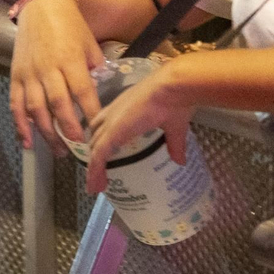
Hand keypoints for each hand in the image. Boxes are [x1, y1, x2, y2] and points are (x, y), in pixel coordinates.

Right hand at [9, 0, 105, 154]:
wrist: (41, 8)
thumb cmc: (71, 26)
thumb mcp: (90, 44)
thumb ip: (95, 68)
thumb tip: (102, 91)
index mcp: (70, 59)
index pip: (82, 91)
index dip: (90, 112)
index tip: (99, 130)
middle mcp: (48, 68)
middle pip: (58, 105)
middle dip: (68, 129)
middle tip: (78, 147)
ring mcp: (29, 74)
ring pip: (36, 109)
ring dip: (47, 133)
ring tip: (59, 150)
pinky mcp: (15, 76)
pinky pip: (15, 105)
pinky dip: (20, 126)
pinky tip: (28, 142)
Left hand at [86, 63, 191, 193]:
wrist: (172, 87)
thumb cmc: (176, 100)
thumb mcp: (174, 127)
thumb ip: (175, 145)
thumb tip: (181, 162)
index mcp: (127, 107)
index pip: (106, 122)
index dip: (103, 137)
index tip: (105, 153)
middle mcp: (114, 112)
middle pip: (96, 135)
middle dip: (95, 153)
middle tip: (100, 172)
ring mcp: (112, 122)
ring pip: (95, 148)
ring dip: (93, 167)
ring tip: (96, 187)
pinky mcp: (112, 133)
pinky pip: (98, 157)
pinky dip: (95, 172)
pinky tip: (96, 186)